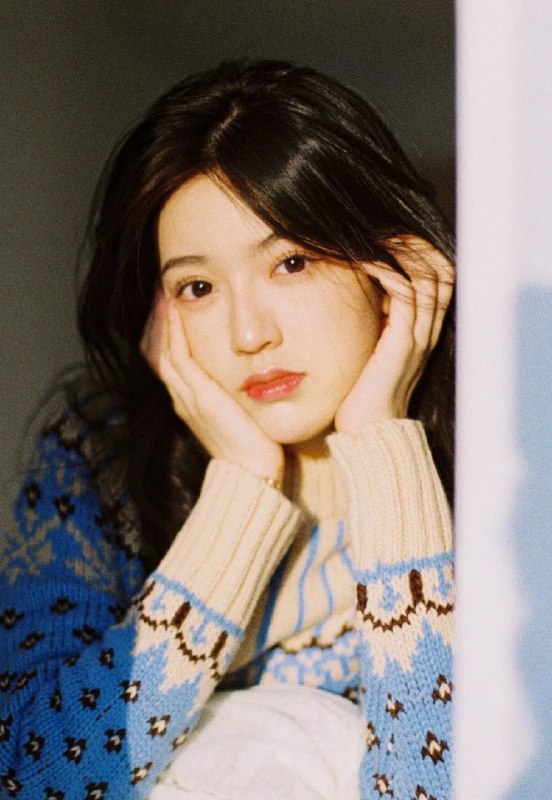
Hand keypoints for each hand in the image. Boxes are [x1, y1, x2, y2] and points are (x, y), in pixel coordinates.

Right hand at [141, 291, 284, 483]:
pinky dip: (172, 329)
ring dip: (160, 316)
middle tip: (162, 286)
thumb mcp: (248, 413)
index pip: (169, 355)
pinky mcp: (197, 399)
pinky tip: (175, 306)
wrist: (255, 478)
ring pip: (160, 348)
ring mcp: (186, 398)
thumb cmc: (260, 449)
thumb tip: (264, 372)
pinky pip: (176, 356)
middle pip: (155, 348)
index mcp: (192, 400)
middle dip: (157, 315)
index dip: (167, 326)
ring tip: (164, 288)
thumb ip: (245, 393)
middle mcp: (183, 397)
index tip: (174, 299)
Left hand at [334, 236, 453, 433]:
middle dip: (415, 246)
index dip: (420, 254)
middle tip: (387, 227)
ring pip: (426, 280)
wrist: (367, 433)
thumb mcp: (371, 354)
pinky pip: (404, 297)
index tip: (391, 236)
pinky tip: (364, 260)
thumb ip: (374, 329)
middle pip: (439, 273)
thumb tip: (359, 302)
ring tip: (377, 234)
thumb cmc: (360, 398)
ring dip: (401, 253)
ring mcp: (416, 339)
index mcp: (420, 334)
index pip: (437, 281)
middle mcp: (424, 333)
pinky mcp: (401, 345)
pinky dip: (386, 273)